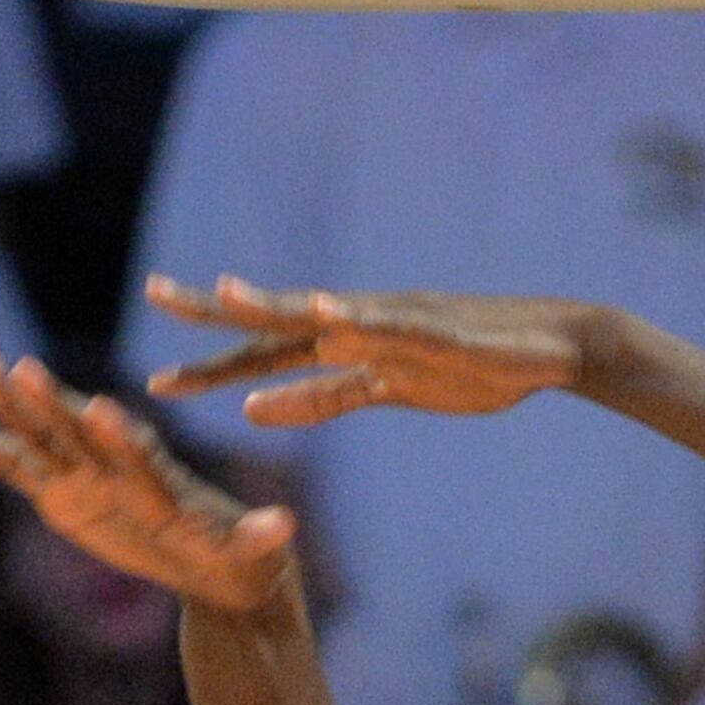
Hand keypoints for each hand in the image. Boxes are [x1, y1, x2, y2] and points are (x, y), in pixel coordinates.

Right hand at [0, 352, 298, 615]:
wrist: (220, 564)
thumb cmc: (243, 559)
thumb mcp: (255, 553)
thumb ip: (260, 539)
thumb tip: (285, 527)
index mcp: (164, 482)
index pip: (140, 459)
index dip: (121, 441)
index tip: (103, 412)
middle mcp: (119, 468)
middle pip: (80, 436)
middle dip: (50, 406)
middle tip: (18, 366)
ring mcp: (85, 476)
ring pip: (38, 437)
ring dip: (8, 405)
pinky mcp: (58, 492)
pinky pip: (9, 463)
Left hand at [141, 274, 601, 428]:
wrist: (550, 346)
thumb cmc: (467, 368)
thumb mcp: (381, 393)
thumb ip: (319, 399)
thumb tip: (251, 412)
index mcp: (341, 344)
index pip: (261, 352)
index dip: (209, 362)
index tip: (157, 375)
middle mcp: (357, 325)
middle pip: (273, 321)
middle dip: (214, 314)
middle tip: (154, 293)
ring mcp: (394, 325)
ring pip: (323, 315)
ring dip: (276, 303)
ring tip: (226, 292)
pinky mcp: (436, 334)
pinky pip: (390, 329)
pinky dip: (356, 319)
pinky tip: (325, 311)